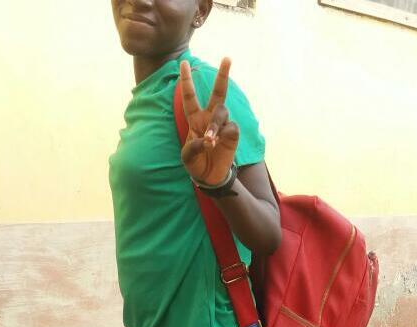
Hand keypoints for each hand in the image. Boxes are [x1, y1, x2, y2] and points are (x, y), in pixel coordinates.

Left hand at [179, 57, 239, 185]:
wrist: (209, 177)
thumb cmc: (196, 164)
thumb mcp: (187, 157)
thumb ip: (193, 146)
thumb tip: (208, 140)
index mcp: (195, 118)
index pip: (190, 96)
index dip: (186, 80)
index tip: (183, 63)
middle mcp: (210, 117)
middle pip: (218, 92)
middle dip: (222, 75)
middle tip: (227, 58)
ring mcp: (223, 125)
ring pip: (222, 112)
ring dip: (215, 125)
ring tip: (209, 140)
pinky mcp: (233, 134)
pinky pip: (230, 128)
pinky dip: (222, 135)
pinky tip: (217, 144)